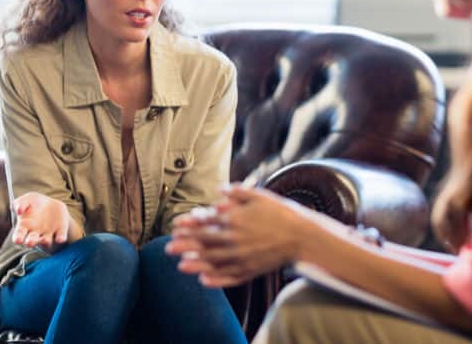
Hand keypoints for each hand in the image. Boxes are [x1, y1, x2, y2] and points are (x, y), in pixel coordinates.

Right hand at [12, 192, 69, 248]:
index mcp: (23, 227)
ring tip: (45, 239)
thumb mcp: (25, 200)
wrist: (49, 204)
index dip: (18, 238)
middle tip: (29, 242)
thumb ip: (20, 203)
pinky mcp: (59, 231)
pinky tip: (60, 239)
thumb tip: (18, 210)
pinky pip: (60, 237)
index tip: (17, 240)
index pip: (18, 236)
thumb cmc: (32, 203)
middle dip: (30, 242)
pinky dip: (60, 238)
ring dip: (45, 242)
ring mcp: (47, 234)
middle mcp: (35, 234)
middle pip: (31, 241)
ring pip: (46, 242)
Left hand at [166, 186, 310, 286]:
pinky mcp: (251, 270)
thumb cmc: (282, 213)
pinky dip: (216, 280)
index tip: (177, 226)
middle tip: (169, 248)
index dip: (190, 224)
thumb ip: (237, 192)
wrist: (302, 236)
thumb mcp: (259, 195)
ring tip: (180, 266)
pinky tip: (204, 281)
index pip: (207, 221)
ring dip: (195, 264)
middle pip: (205, 243)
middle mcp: (235, 239)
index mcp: (236, 219)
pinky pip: (229, 277)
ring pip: (213, 262)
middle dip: (186, 245)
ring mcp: (242, 257)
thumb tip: (219, 190)